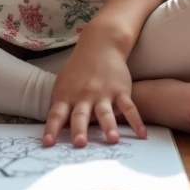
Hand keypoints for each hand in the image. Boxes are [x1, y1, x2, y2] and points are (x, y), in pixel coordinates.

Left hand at [43, 32, 146, 147]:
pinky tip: (142, 134)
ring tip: (112, 140)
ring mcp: (104, 93)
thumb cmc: (78, 69)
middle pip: (80, 115)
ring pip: (105, 112)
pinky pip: (129, 108)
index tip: (47, 144)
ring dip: (108, 126)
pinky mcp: (121, 91)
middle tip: (79, 144)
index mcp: (67, 95)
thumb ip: (60, 105)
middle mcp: (84, 96)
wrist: (100, 45)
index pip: (56, 115)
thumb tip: (55, 129)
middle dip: (79, 130)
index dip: (51, 129)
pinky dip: (136, 121)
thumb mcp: (62, 84)